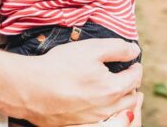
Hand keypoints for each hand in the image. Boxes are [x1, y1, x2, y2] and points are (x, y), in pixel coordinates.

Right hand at [14, 39, 141, 125]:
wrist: (31, 88)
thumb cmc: (61, 66)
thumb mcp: (91, 48)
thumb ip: (117, 48)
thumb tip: (134, 50)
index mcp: (113, 89)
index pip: (135, 78)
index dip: (135, 66)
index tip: (132, 60)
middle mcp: (107, 108)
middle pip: (130, 98)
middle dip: (131, 85)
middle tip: (126, 75)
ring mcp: (92, 119)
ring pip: (116, 111)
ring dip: (120, 99)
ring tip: (114, 88)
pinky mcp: (78, 123)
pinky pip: (99, 117)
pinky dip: (104, 108)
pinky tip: (93, 98)